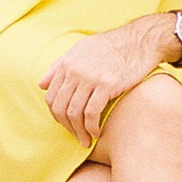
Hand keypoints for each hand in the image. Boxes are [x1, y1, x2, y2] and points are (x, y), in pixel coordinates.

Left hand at [40, 20, 172, 141]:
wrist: (140, 40)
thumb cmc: (112, 46)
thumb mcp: (81, 49)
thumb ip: (59, 66)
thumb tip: (41, 85)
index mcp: (67, 63)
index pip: (51, 96)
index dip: (56, 114)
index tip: (66, 123)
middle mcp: (75, 70)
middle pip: (60, 106)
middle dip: (66, 126)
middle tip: (75, 135)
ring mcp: (90, 78)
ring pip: (74, 112)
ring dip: (78, 131)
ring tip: (85, 140)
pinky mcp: (107, 85)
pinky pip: (91, 113)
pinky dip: (91, 127)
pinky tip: (96, 132)